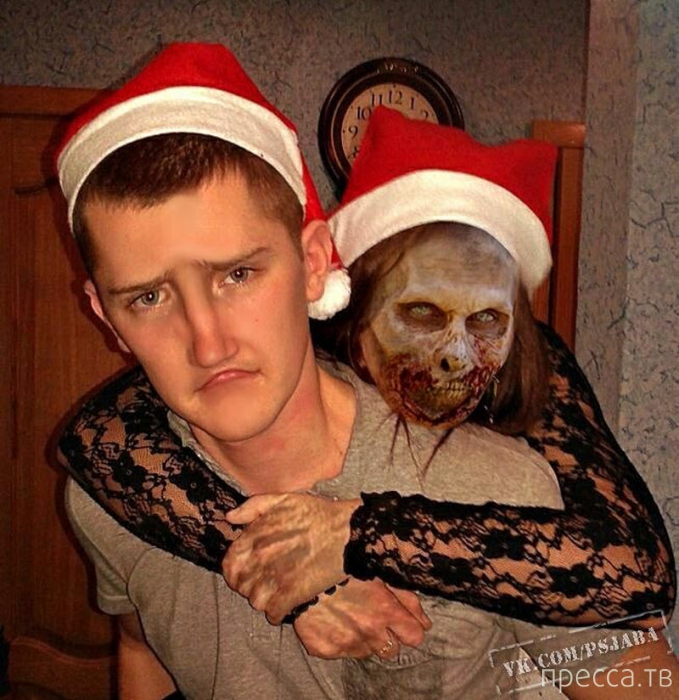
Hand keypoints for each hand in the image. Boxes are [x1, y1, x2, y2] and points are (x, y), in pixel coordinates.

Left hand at [223, 493, 360, 622]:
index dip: (235, 571)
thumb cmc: (317, 514)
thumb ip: (253, 506)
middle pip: (241, 586)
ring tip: (275, 593)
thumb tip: (230, 517)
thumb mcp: (283, 499)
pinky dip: (277, 613)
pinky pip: (273, 614)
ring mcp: (276, 577)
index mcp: (256, 536)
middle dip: (250, 586)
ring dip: (264, 600)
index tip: (245, 573)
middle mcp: (261, 558)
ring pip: (255, 602)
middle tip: (263, 584)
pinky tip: (285, 605)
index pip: (229, 564)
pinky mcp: (293, 594)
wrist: (347, 531)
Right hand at [293, 578, 431, 658]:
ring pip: (366, 653)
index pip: (414, 637)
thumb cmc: (343, 562)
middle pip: (391, 650)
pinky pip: (339, 654)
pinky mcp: (324, 649)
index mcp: (386, 611)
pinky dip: (338, 641)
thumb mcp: (379, 571)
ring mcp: (346, 643)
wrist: (300, 566)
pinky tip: (332, 620)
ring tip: (349, 615)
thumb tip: (425, 622)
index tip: (400, 621)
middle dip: (386, 636)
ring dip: (363, 638)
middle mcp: (369, 631)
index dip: (409, 628)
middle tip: (371, 617)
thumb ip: (406, 598)